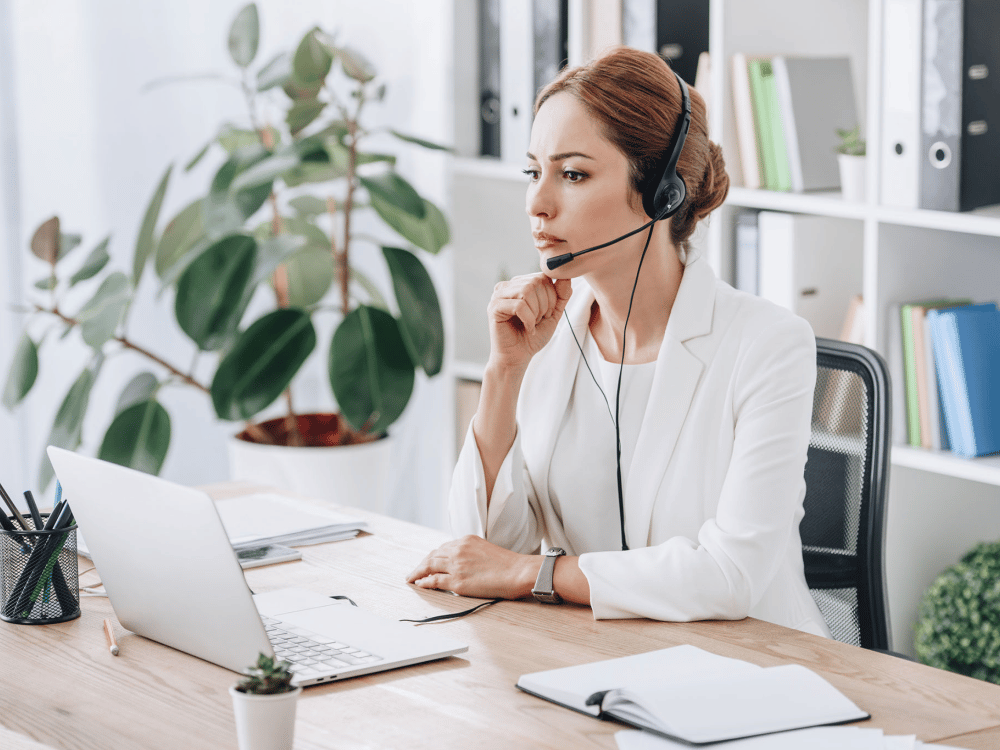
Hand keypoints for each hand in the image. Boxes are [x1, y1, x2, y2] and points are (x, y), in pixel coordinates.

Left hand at [406, 535, 538, 599]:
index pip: (443, 548)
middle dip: (422, 564)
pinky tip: (419, 584)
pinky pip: (434, 581)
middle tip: (415, 571)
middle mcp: (458, 550)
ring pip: (429, 566)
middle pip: (432, 555)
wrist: (518, 572)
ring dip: (418, 572)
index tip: (428, 562)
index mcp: (466, 540)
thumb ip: (471, 553)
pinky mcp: (457, 581)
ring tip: (411, 578)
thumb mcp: (486, 550)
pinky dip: (424, 582)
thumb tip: (462, 564)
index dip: (433, 556)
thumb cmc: (508, 564)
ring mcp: (456, 565)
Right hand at [487, 274, 571, 371]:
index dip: (552, 295)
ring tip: (533, 324)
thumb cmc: (532, 337)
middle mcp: (508, 286)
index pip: (543, 276)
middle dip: (545, 304)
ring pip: (527, 291)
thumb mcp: (552, 314)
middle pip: (535, 282)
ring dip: (536, 312)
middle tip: (539, 320)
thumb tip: (566, 276)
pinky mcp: (494, 307)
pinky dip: (529, 319)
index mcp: (520, 284)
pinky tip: (528, 329)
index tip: (547, 314)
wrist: (517, 358)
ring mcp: (498, 295)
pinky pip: (519, 305)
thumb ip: (561, 295)